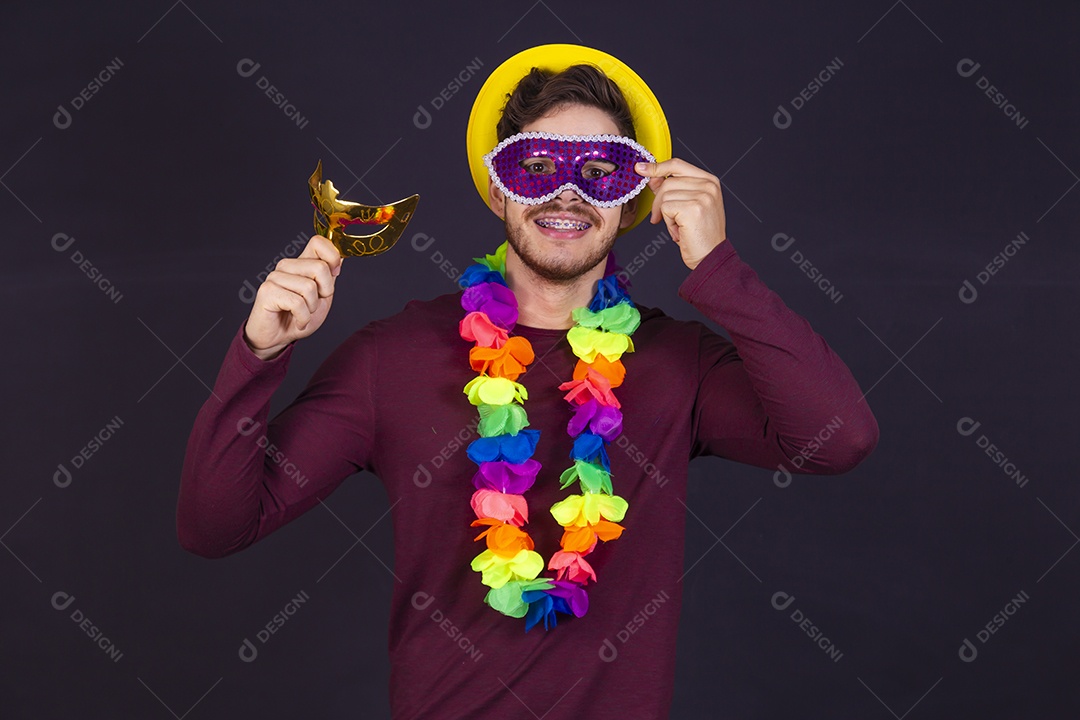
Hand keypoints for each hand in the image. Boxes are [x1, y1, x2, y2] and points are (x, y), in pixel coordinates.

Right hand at [243, 234, 341, 359]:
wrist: (278, 338)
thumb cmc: (299, 316)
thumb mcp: (322, 296)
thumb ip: (330, 276)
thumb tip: (342, 255)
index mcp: (301, 263)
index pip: (318, 242)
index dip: (333, 257)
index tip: (334, 274)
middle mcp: (287, 266)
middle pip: (320, 267)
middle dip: (325, 291)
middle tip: (314, 304)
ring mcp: (275, 277)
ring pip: (309, 287)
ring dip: (311, 308)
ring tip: (302, 313)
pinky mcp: (267, 291)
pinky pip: (297, 303)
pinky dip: (303, 318)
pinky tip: (297, 321)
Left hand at [635, 158, 727, 270]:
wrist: (711, 257)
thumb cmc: (700, 235)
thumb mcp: (688, 206)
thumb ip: (672, 189)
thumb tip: (652, 176)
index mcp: (709, 181)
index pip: (677, 165)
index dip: (657, 167)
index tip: (640, 169)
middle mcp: (708, 186)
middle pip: (667, 182)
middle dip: (658, 202)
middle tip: (661, 218)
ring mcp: (702, 195)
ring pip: (665, 196)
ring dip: (665, 215)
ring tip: (679, 226)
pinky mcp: (693, 208)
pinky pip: (665, 208)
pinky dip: (668, 223)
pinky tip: (679, 231)